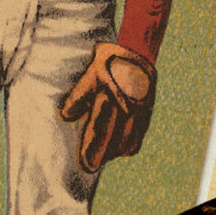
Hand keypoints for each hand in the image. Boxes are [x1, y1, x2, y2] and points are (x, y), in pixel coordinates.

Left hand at [59, 42, 156, 171]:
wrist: (136, 50)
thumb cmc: (108, 62)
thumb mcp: (88, 76)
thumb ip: (77, 98)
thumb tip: (67, 117)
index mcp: (109, 97)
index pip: (99, 131)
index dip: (91, 150)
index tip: (86, 164)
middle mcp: (126, 106)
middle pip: (115, 141)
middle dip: (102, 156)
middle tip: (92, 164)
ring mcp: (140, 109)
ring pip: (130, 140)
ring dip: (116, 151)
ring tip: (105, 154)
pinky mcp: (148, 108)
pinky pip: (141, 133)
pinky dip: (130, 143)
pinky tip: (121, 146)